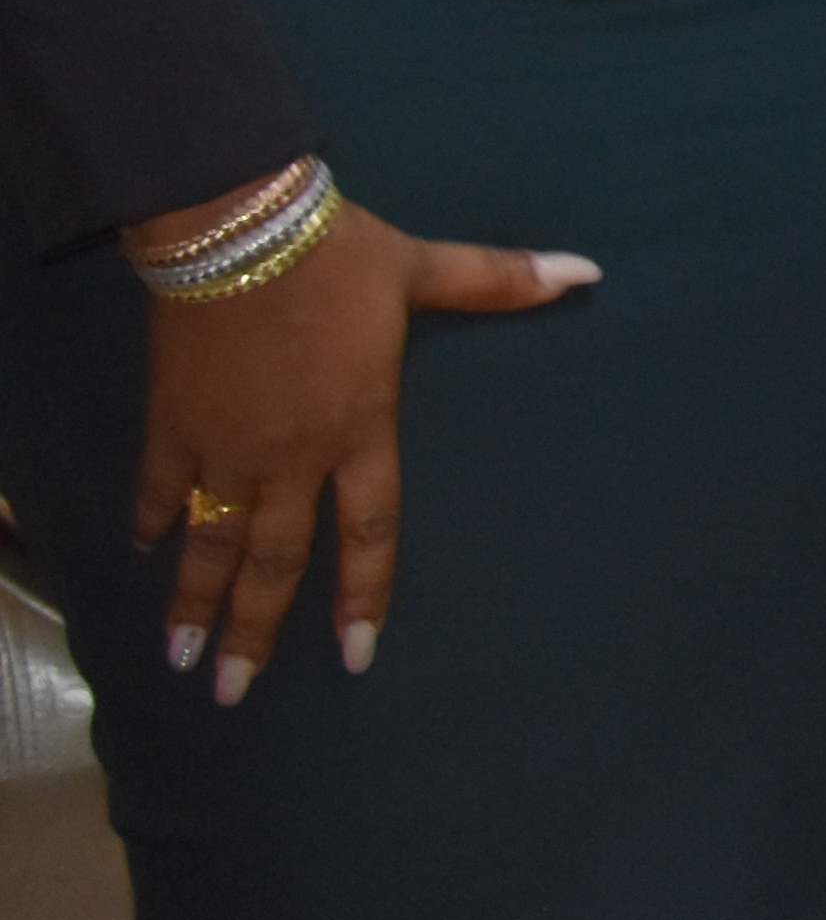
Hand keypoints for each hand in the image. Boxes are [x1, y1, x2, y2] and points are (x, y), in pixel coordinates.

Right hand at [128, 193, 595, 701]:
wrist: (237, 226)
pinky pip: (162, 487)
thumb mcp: (422, 268)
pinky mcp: (173, 423)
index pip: (370, 531)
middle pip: (277, 560)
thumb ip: (499, 282)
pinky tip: (146, 552)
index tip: (356, 655)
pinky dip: (153, 519)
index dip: (364, 595)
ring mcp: (227, 445)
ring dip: (195, 601)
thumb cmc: (337, 254)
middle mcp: (293, 455)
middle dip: (258, 629)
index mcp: (360, 428)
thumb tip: (586, 271)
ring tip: (182, 659)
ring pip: (210, 542)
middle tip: (236, 693)